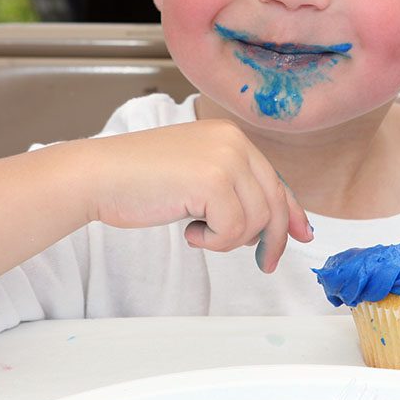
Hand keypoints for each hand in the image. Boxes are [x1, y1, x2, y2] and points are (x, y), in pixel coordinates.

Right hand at [83, 120, 312, 271]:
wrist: (98, 176)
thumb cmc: (137, 181)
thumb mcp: (196, 176)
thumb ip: (233, 190)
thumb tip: (279, 224)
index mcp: (231, 137)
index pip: (274, 179)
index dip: (292, 212)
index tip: (302, 235)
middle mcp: (234, 141)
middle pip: (275, 202)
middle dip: (272, 238)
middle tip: (263, 263)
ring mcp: (225, 159)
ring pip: (256, 220)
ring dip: (228, 240)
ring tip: (197, 232)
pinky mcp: (213, 181)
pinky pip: (233, 229)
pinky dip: (213, 241)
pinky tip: (187, 231)